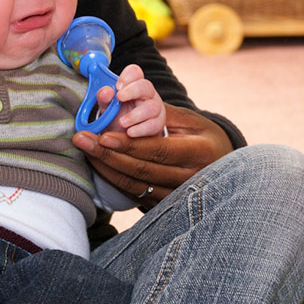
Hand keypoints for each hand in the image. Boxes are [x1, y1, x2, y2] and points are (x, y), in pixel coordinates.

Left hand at [73, 102, 230, 204]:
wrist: (221, 167)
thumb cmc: (205, 138)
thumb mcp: (192, 121)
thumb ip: (163, 113)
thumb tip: (130, 99)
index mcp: (199, 153)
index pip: (160, 151)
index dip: (130, 145)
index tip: (104, 135)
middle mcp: (189, 179)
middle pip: (143, 170)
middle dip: (108, 154)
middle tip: (82, 139)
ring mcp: (175, 196)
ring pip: (134, 185)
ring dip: (105, 166)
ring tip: (84, 148)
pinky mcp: (163, 204)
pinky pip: (133, 193)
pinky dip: (113, 177)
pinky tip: (97, 163)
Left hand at [98, 64, 165, 137]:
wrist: (123, 136)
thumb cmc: (117, 116)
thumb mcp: (107, 107)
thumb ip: (104, 99)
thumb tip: (105, 91)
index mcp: (133, 85)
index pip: (135, 72)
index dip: (127, 76)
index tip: (117, 86)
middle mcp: (147, 94)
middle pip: (145, 86)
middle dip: (132, 91)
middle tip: (119, 98)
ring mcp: (155, 108)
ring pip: (151, 107)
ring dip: (135, 115)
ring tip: (122, 122)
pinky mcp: (157, 124)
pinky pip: (154, 124)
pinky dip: (141, 129)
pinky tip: (130, 132)